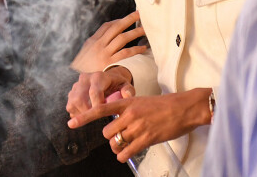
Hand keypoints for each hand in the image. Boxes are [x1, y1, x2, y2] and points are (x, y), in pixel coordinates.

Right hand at [66, 66, 133, 118]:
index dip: (97, 105)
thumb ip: (128, 90)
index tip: (102, 114)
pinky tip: (87, 114)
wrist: (108, 79)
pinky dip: (77, 113)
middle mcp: (85, 79)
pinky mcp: (72, 93)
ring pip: (73, 103)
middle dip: (87, 112)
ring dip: (81, 113)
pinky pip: (70, 107)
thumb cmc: (117, 84)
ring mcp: (77, 85)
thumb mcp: (125, 85)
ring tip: (92, 116)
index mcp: (99, 76)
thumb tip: (128, 96)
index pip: (94, 91)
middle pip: (80, 98)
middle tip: (96, 118)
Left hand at [68, 88, 212, 163]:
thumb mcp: (144, 101)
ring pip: (115, 143)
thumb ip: (130, 110)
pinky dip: (125, 155)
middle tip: (121, 136)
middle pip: (107, 132)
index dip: (85, 117)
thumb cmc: (167, 104)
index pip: (102, 108)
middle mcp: (131, 114)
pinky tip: (130, 151)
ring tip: (127, 144)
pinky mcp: (146, 139)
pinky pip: (126, 153)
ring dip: (118, 147)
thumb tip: (118, 123)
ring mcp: (138, 127)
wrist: (185, 108)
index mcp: (129, 102)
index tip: (71, 123)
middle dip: (111, 137)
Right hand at [71, 11, 146, 72]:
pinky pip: (125, 53)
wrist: (80, 83)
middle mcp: (99, 45)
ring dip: (135, 32)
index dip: (119, 20)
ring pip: (123, 38)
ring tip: (145, 30)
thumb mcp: (85, 52)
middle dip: (129, 19)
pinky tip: (143, 48)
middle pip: (116, 27)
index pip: (107, 26)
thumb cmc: (83, 68)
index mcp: (92, 41)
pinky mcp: (110, 64)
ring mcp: (104, 54)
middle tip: (139, 14)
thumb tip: (108, 35)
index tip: (128, 18)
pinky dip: (136, 49)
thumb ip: (96, 43)